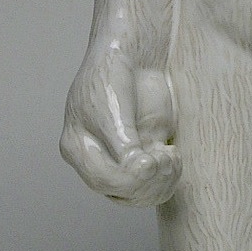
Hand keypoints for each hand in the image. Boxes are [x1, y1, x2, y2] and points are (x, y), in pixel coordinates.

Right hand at [60, 54, 180, 206]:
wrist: (136, 56)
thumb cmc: (114, 75)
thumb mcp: (113, 107)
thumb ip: (123, 142)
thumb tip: (136, 170)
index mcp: (77, 147)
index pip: (101, 180)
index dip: (128, 179)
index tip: (151, 161)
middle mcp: (97, 160)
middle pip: (120, 193)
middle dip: (147, 182)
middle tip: (167, 159)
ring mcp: (122, 160)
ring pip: (139, 194)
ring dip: (161, 183)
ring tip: (172, 158)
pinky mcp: (145, 155)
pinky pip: (155, 183)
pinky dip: (169, 177)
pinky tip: (174, 156)